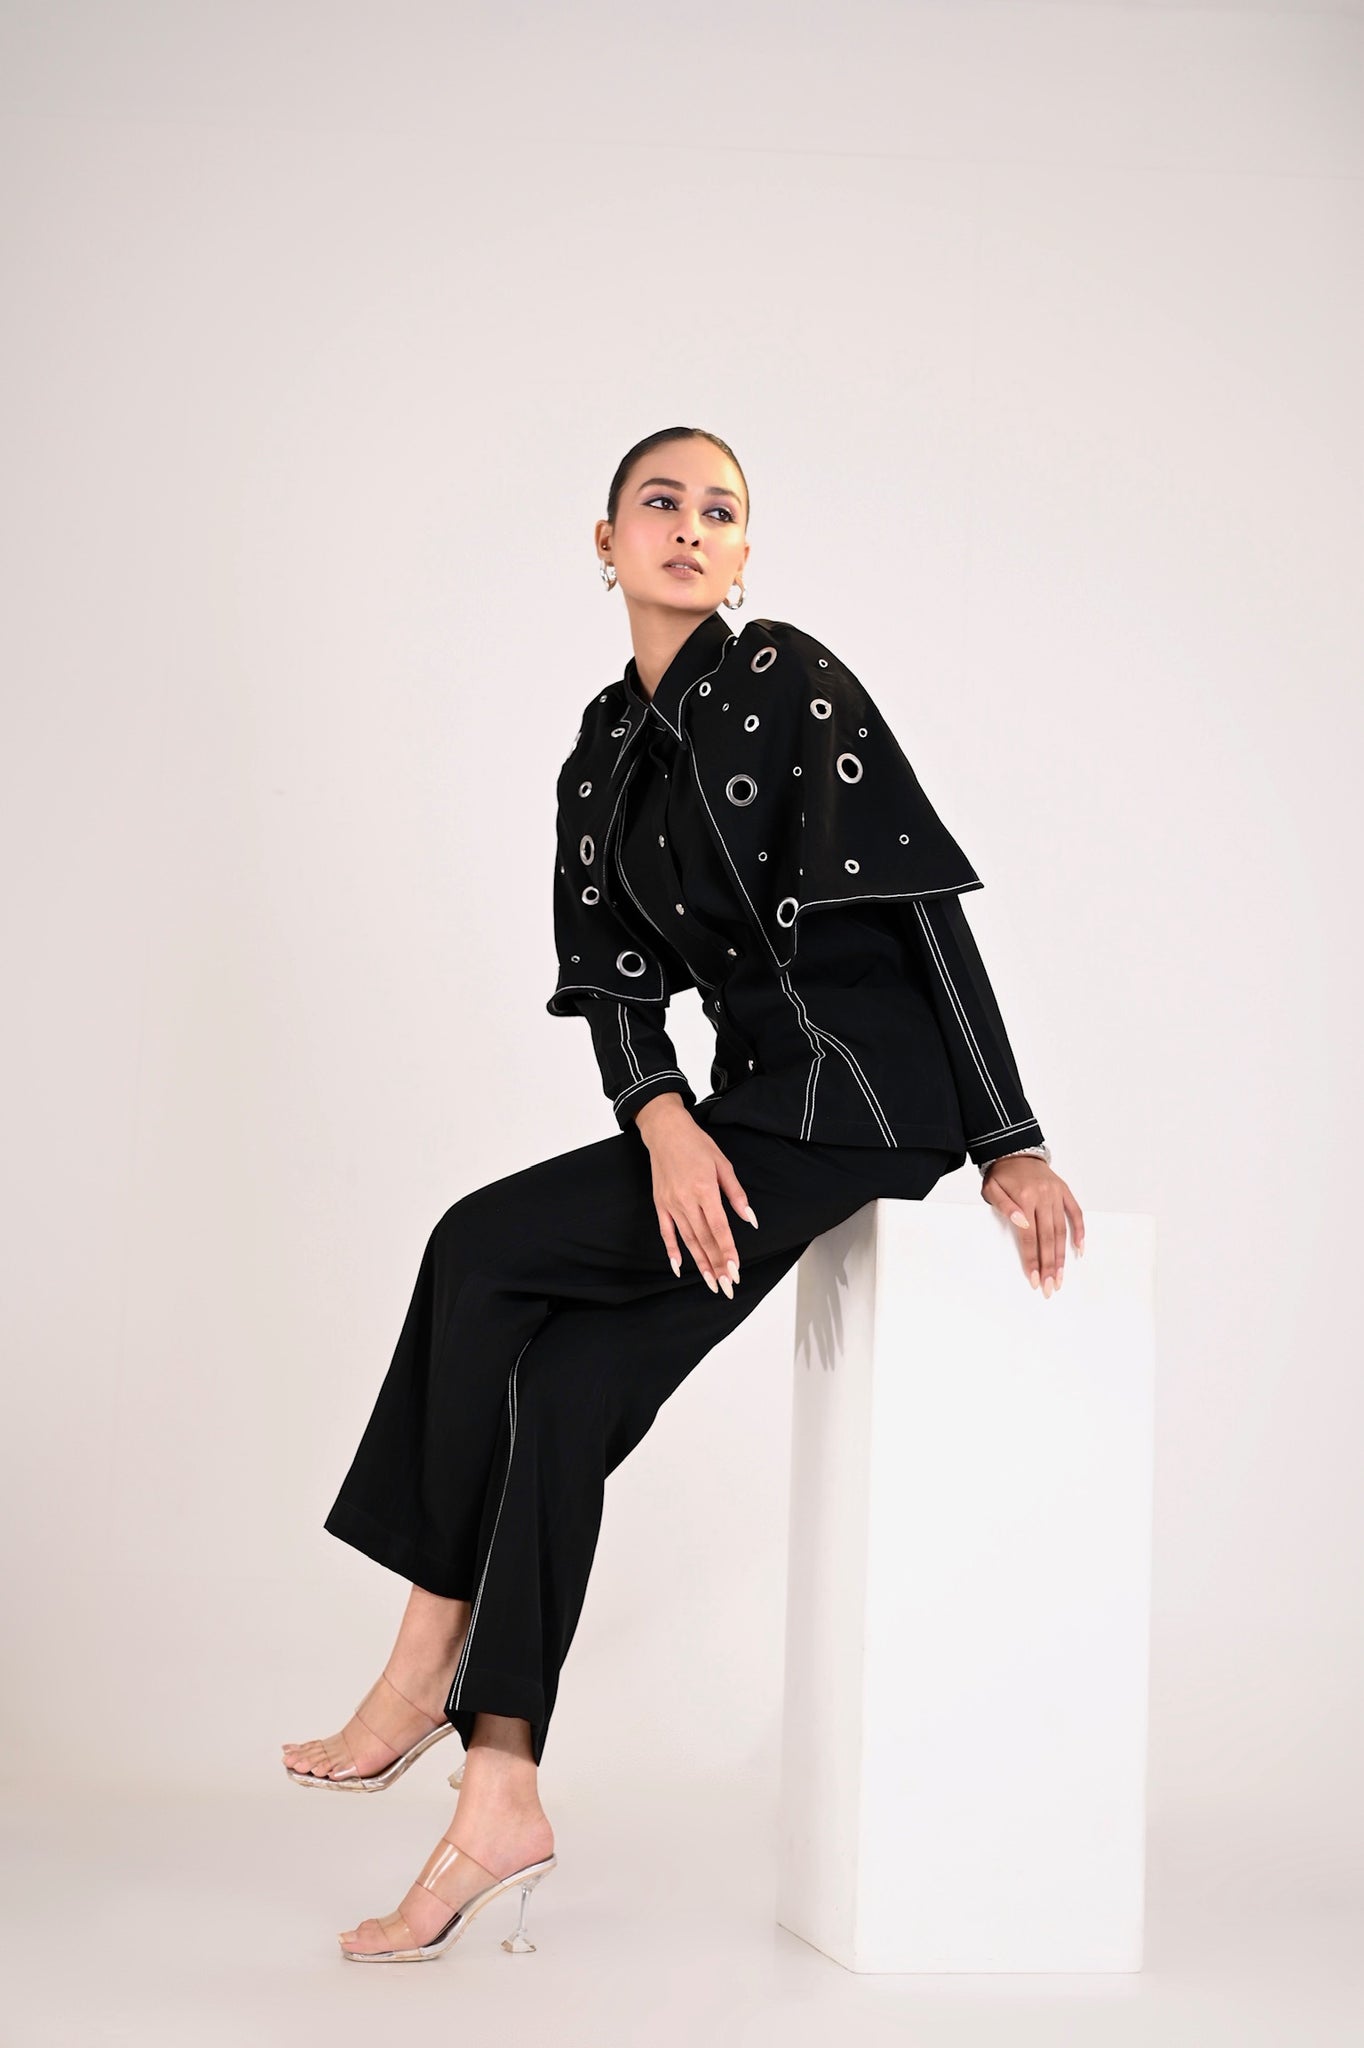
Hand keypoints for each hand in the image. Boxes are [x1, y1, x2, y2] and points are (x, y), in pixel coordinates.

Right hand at [633, 1094, 758, 1296]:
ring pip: (688, 1241)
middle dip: (717, 1265)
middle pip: (704, 1240)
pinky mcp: (660, 1205)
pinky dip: (672, 1251)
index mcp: (704, 1190)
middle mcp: (686, 1200)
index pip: (719, 1228)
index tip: (735, 1270)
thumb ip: (736, 1194)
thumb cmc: (697, 1145)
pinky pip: (666, 1232)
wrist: (666, 1131)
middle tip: (727, 1287)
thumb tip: (750, 1220)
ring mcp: (671, 1204)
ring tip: (712, 1283)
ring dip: (700, 1264)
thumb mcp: (723, 1164)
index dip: (728, 1251)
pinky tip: (679, 1268)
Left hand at [980, 1156, 1083, 1295]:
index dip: (1032, 1260)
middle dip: (1049, 1265)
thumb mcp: (991, 1188)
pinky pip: (1076, 1213)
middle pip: (1048, 1238)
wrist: (1015, 1151)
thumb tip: (1020, 1223)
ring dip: (1062, 1256)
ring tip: (1061, 1276)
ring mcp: (1056, 1194)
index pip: (1029, 1236)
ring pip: (1062, 1230)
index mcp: (1024, 1197)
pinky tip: (1079, 1250)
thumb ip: (1004, 1206)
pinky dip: (1080, 1231)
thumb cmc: (1001, 1175)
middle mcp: (1044, 1196)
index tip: (1034, 1279)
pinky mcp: (1065, 1192)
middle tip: (1051, 1286)